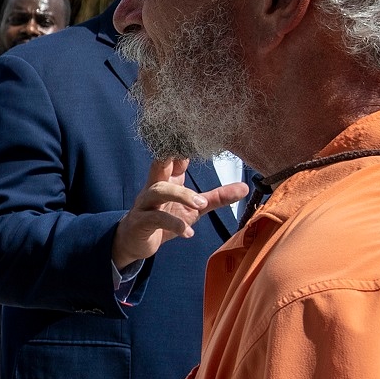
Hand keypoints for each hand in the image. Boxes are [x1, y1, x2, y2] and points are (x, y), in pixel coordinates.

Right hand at [114, 156, 246, 271]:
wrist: (134, 243)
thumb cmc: (164, 220)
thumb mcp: (194, 209)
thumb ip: (217, 197)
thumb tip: (245, 187)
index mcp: (168, 180)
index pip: (174, 158)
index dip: (184, 146)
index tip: (199, 136)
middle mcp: (154, 187)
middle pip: (160, 166)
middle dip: (170, 157)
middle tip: (186, 153)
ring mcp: (145, 204)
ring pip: (158, 190)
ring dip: (181, 195)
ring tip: (199, 205)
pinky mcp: (140, 222)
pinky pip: (155, 218)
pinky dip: (174, 224)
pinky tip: (188, 233)